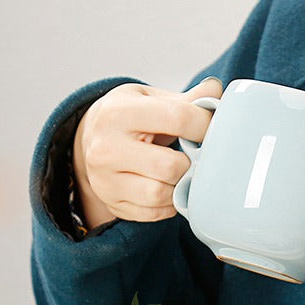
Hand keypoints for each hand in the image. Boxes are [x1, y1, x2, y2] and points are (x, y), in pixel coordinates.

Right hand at [72, 77, 222, 227]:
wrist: (89, 140)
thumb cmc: (126, 117)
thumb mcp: (149, 98)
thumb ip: (185, 99)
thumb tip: (216, 90)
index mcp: (118, 113)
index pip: (178, 118)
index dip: (204, 125)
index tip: (209, 129)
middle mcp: (106, 149)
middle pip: (170, 166)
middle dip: (188, 162)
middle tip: (188, 156)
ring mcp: (105, 181)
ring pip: (160, 194)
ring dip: (178, 185)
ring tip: (176, 172)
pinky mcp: (112, 203)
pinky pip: (153, 213)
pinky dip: (167, 203)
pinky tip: (165, 186)